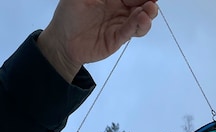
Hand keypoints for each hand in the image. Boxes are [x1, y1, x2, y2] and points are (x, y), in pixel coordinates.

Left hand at [37, 0, 157, 81]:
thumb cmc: (68, 14)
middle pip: (139, 2)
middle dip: (148, 0)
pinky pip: (131, 31)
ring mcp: (120, 24)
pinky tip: (142, 20)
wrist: (62, 42)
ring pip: (140, 18)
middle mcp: (119, 8)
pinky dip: (139, 26)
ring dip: (148, 13)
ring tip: (150, 9)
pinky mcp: (118, 38)